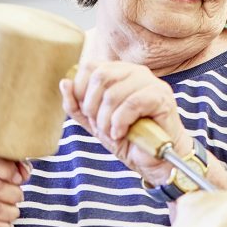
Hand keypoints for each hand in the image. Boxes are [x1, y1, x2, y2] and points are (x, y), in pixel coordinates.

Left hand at [60, 61, 193, 184]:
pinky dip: (120, 123)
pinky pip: (132, 104)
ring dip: (106, 120)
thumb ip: (76, 105)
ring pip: (114, 93)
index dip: (81, 90)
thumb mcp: (94, 122)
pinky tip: (122, 133)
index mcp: (119, 72)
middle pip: (100, 77)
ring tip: (112, 133)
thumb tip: (65, 82)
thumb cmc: (127, 137)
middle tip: (100, 125)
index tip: (87, 113)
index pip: (90, 66)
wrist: (154, 160)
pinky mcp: (161, 98)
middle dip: (93, 106)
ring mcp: (151, 83)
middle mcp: (135, 72)